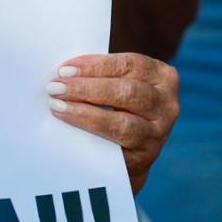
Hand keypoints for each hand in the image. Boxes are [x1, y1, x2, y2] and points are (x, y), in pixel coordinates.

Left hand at [47, 52, 178, 193]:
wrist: (126, 150)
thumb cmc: (116, 104)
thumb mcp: (115, 83)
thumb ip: (98, 74)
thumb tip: (64, 70)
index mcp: (162, 76)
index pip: (131, 65)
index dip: (97, 65)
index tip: (65, 69)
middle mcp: (167, 104)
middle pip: (128, 92)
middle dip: (87, 88)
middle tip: (55, 87)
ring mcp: (160, 132)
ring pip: (124, 122)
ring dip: (85, 112)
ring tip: (57, 106)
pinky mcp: (146, 156)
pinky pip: (118, 145)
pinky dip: (92, 133)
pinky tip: (70, 125)